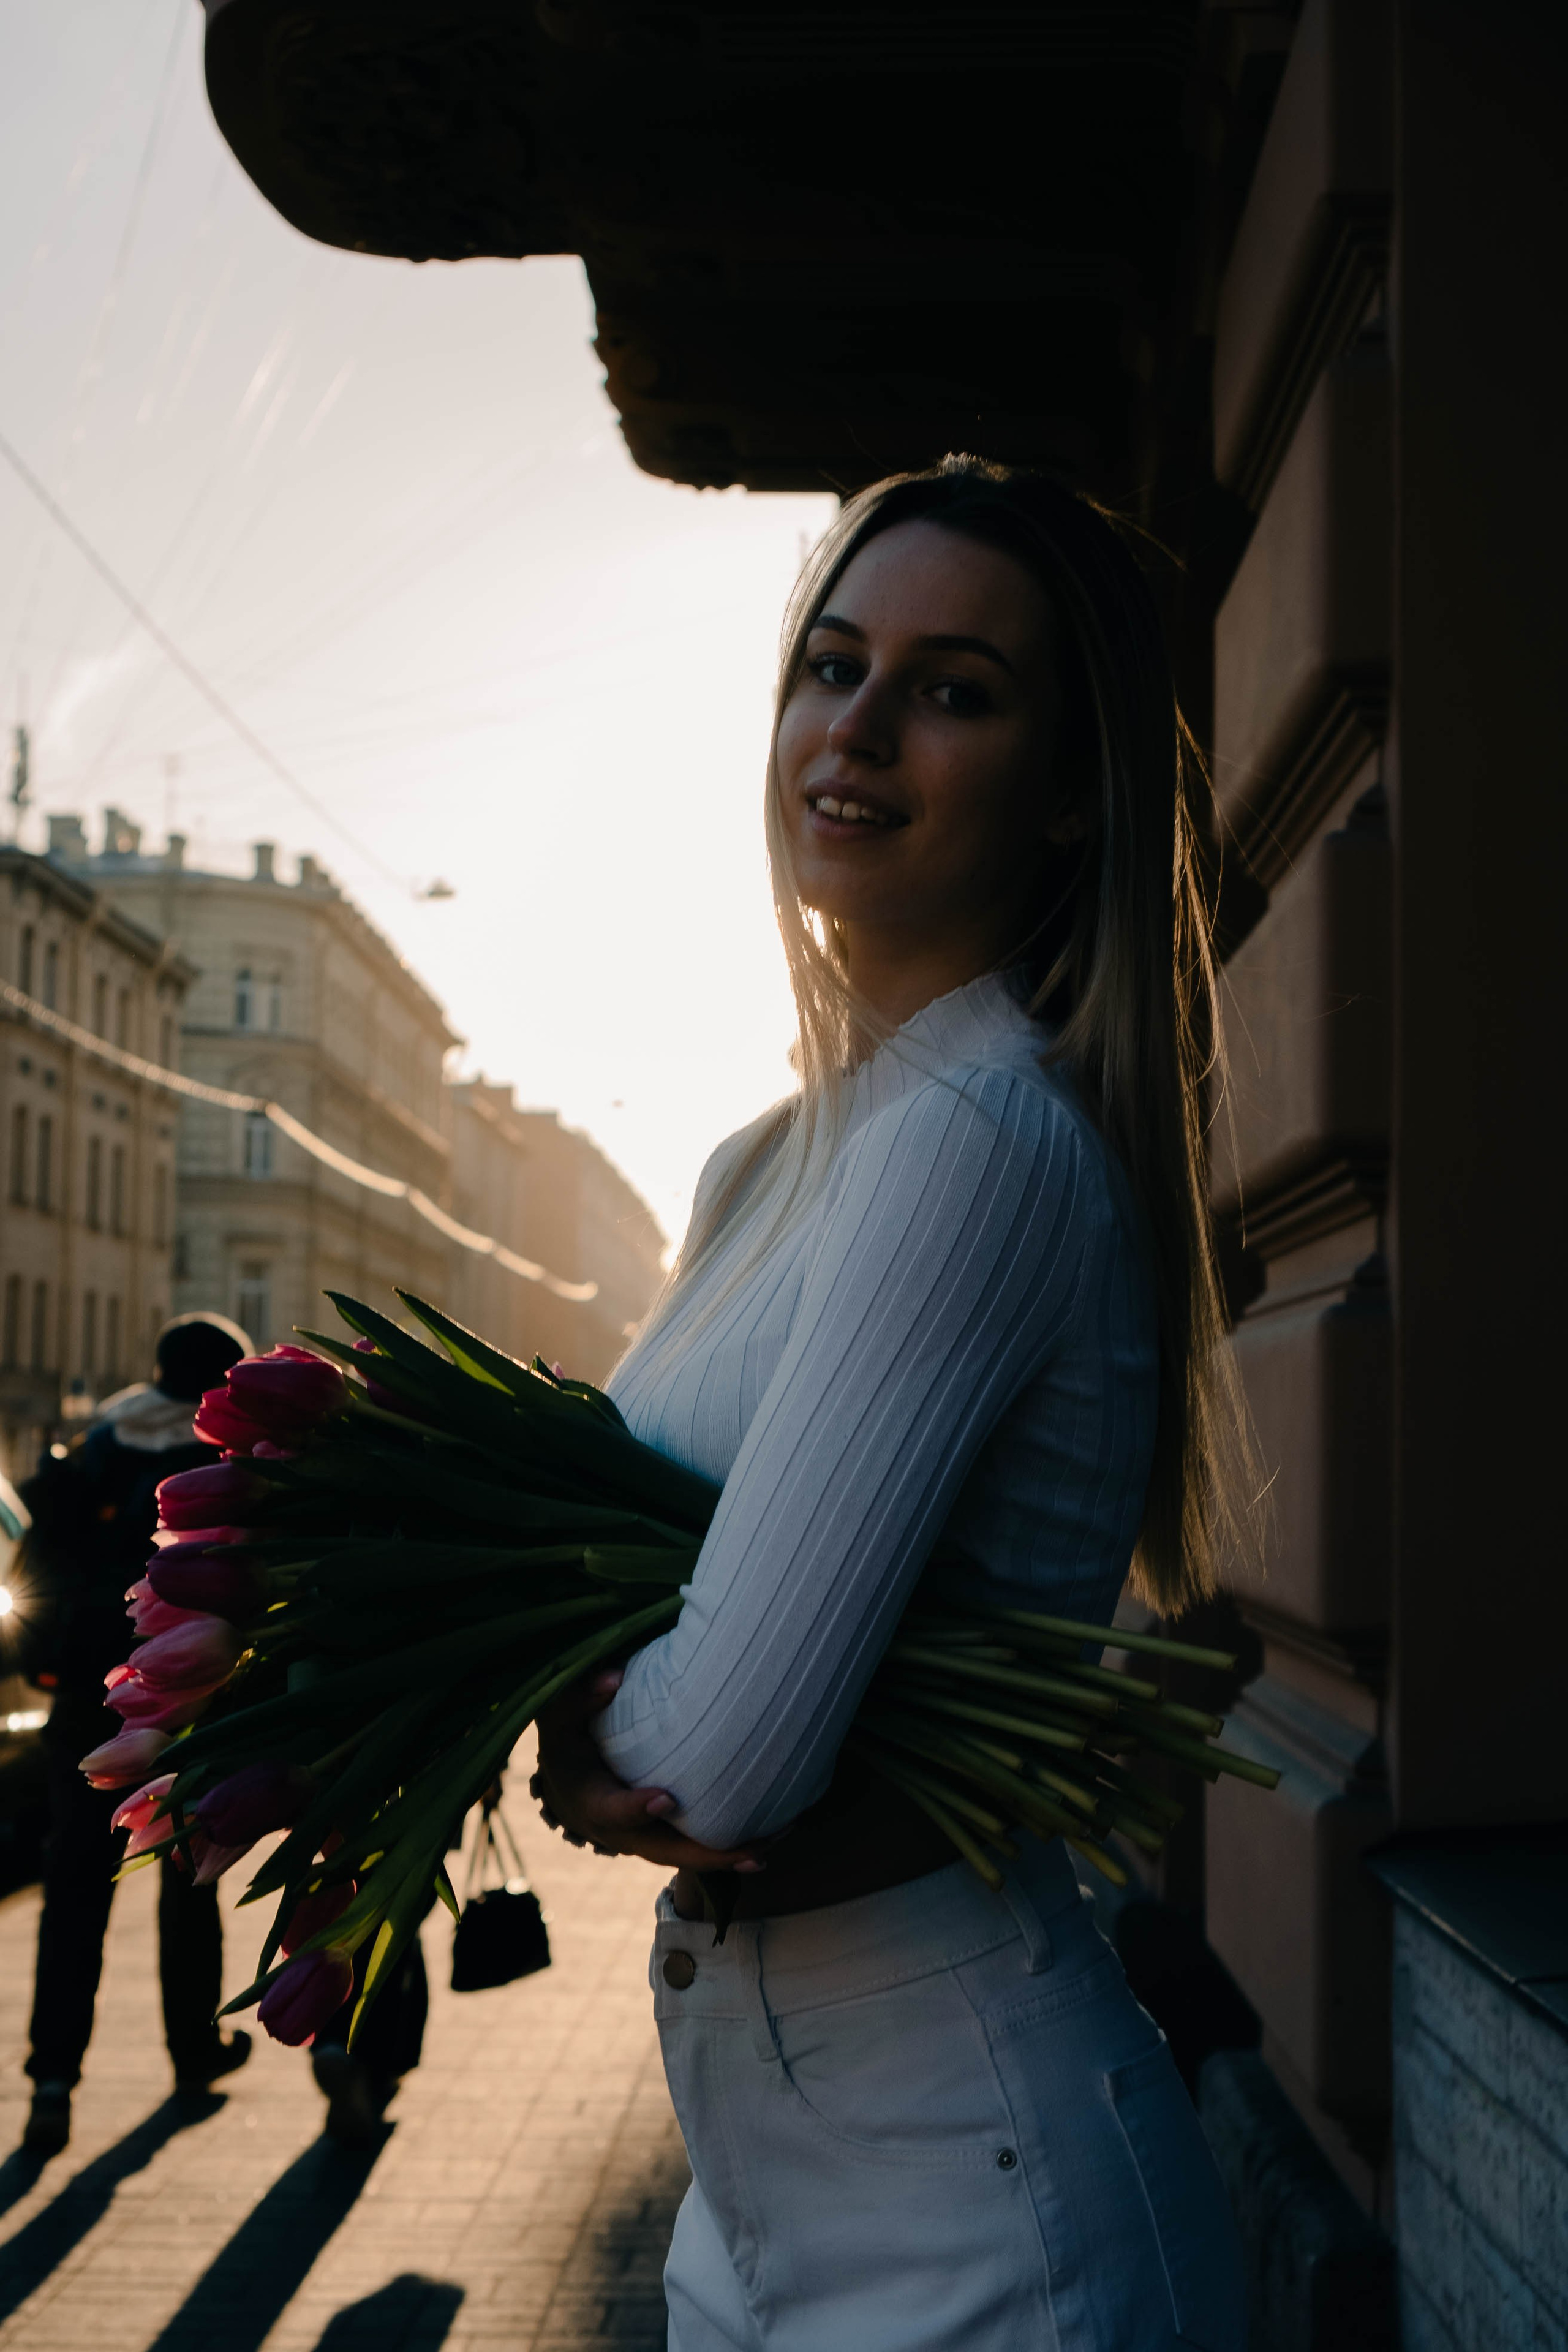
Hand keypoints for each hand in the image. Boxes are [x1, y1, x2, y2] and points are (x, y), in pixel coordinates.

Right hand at [533, 1669, 767, 1874]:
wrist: (566, 1773)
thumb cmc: (567, 1736)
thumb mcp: (561, 1714)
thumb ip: (582, 1696)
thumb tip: (614, 1678)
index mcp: (589, 1800)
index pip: (611, 1808)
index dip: (635, 1808)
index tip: (665, 1799)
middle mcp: (617, 1831)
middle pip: (662, 1850)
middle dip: (708, 1854)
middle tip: (751, 1851)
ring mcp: (641, 1839)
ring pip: (684, 1856)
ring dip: (728, 1856)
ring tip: (772, 1845)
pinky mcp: (661, 1836)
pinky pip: (694, 1848)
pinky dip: (728, 1847)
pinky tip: (769, 1837)